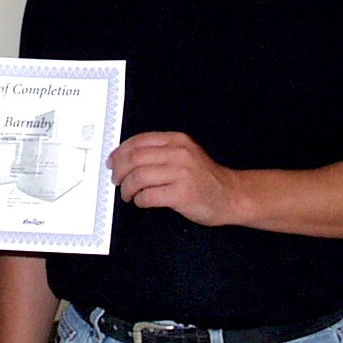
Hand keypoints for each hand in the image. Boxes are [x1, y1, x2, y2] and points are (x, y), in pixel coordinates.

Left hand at [108, 131, 239, 225]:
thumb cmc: (204, 178)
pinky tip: (142, 202)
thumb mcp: (184, 154)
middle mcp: (179, 153)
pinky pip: (148, 196)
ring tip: (128, 195)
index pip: (139, 141)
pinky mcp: (182, 194)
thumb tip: (125, 158)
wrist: (230, 195)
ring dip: (127, 188)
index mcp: (177, 140)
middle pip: (135, 158)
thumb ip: (160, 152)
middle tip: (116, 181)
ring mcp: (181, 173)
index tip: (112, 162)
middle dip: (119, 171)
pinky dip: (140, 200)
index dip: (120, 152)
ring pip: (138, 177)